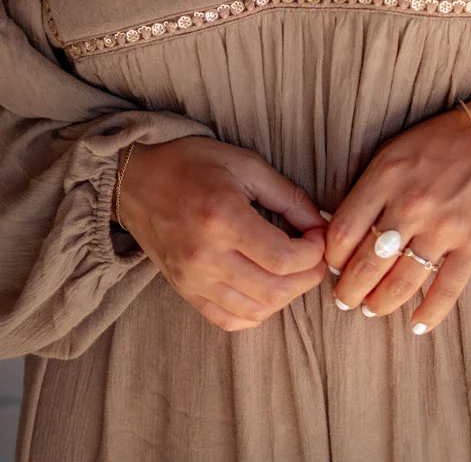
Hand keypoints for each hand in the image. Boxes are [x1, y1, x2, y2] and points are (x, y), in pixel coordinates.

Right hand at [116, 136, 327, 332]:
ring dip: (287, 296)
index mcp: (222, 218)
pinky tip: (266, 288)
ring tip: (294, 270)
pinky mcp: (184, 292)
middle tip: (316, 256)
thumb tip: (321, 223)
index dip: (314, 253)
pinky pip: (229, 320)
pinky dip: (257, 312)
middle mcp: (205, 257)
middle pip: (275, 290)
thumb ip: (287, 196)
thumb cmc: (191, 164)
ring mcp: (192, 280)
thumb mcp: (245, 163)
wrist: (136, 181)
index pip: (283, 258)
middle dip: (308, 277)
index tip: (319, 236)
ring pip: (256, 311)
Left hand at [322, 104, 470, 335]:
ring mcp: (444, 227)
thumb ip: (370, 188)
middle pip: (366, 266)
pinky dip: (430, 314)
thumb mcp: (395, 151)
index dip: (332, 259)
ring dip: (380, 304)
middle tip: (345, 300)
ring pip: (401, 283)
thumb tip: (344, 231)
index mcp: (386, 177)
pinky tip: (417, 326)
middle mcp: (411, 205)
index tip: (332, 266)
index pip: (342, 233)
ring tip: (372, 308)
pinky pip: (446, 289)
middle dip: (349, 291)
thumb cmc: (443, 140)